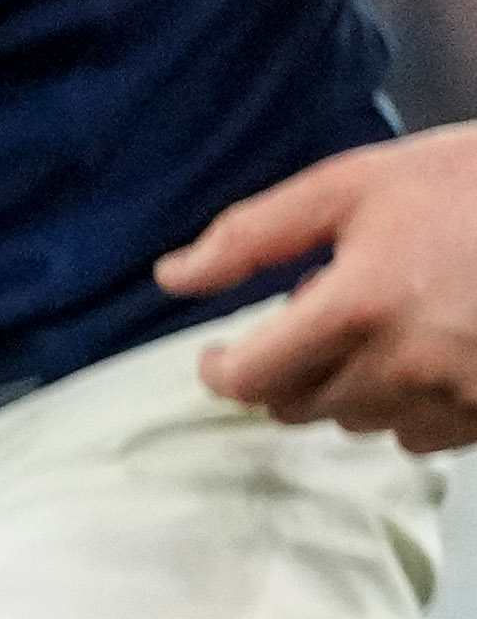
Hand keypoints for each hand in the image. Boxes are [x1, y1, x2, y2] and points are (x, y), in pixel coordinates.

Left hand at [166, 122, 476, 446]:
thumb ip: (255, 234)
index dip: (222, 370)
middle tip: (319, 317)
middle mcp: (403, 366)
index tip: (222, 354)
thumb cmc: (474, 181)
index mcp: (356, 308)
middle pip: (296, 407)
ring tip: (385, 324)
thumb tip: (172, 277)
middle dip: (289, 370)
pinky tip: (431, 352)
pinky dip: (408, 405)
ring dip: (350, 386)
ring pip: (357, 423)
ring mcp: (455, 397)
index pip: (248, 381)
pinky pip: (420, 436)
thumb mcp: (359, 182)